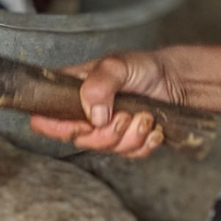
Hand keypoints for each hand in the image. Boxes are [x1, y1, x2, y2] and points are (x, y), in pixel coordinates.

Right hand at [30, 51, 178, 157]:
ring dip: (131, 135)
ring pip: (107, 150)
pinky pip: (131, 155)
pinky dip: (145, 143)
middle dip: (106, 132)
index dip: (57, 128)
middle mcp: (85, 113)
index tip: (83, 123)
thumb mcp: (117, 65)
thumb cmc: (142, 67)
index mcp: (71, 92)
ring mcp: (106, 130)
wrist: (176, 80)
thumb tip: (93, 115)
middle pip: (79, 140)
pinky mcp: (127, 142)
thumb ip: (99, 84)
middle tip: (124, 114)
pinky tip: (153, 127)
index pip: (44, 119)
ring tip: (143, 115)